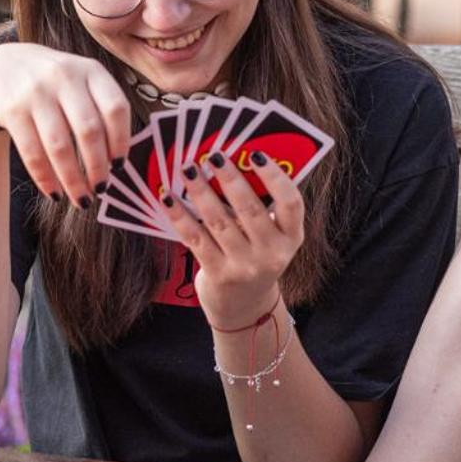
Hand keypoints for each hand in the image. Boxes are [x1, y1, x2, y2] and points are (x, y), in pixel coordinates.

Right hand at [0, 44, 131, 206]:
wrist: (1, 65)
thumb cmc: (53, 84)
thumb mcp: (80, 81)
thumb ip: (100, 109)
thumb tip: (115, 164)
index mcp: (91, 70)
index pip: (115, 108)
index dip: (121, 141)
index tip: (119, 166)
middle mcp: (64, 77)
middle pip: (89, 130)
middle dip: (98, 167)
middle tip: (101, 189)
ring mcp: (36, 92)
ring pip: (60, 146)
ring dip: (73, 179)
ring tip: (82, 199)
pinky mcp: (13, 109)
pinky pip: (32, 152)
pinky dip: (45, 178)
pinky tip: (55, 193)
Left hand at [161, 148, 304, 328]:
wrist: (244, 307)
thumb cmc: (256, 257)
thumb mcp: (271, 237)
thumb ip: (260, 208)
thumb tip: (229, 164)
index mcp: (291, 237)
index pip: (291, 203)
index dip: (276, 177)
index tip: (256, 154)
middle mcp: (272, 253)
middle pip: (249, 209)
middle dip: (229, 178)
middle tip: (213, 155)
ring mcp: (245, 267)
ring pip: (219, 221)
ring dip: (201, 191)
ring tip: (188, 168)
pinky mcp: (219, 275)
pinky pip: (196, 238)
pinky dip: (180, 216)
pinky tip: (168, 197)